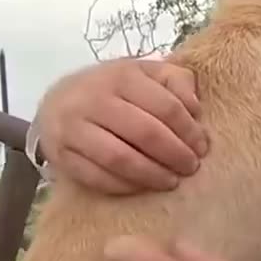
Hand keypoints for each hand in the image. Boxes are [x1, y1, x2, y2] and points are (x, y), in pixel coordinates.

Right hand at [37, 58, 209, 194]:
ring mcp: (73, 128)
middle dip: (175, 155)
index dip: (190, 131)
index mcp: (122, 76)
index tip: (202, 146)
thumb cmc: (114, 89)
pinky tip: (143, 186)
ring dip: (152, 175)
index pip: (166, 107)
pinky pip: (97, 177)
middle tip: (191, 167)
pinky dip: (124, 186)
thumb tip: (195, 109)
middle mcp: (94, 99)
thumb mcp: (145, 73)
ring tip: (171, 181)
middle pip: (145, 133)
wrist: (57, 100)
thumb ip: (175, 81)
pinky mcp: (60, 155)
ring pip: (120, 159)